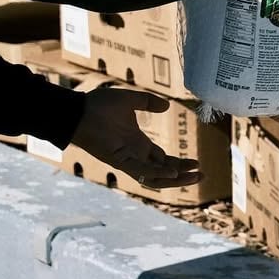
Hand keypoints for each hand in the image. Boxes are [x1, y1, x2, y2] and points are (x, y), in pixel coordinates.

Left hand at [70, 87, 199, 189]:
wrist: (78, 111)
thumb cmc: (98, 105)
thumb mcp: (130, 99)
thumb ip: (148, 102)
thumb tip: (168, 106)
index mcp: (137, 143)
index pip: (162, 159)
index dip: (179, 163)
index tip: (196, 162)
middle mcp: (135, 154)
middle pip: (163, 172)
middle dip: (182, 175)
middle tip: (200, 175)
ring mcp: (128, 159)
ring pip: (154, 177)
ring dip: (174, 179)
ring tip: (194, 178)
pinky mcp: (120, 160)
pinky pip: (141, 171)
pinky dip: (157, 173)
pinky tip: (173, 172)